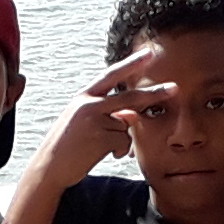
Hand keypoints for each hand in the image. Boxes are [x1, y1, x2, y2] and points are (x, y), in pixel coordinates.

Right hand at [39, 45, 163, 174]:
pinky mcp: (99, 136)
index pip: (111, 75)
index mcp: (83, 96)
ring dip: (122, 140)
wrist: (48, 168)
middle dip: (154, 93)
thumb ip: (106, 114)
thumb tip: (133, 115)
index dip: (131, 64)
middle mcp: (88, 103)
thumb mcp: (83, 123)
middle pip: (129, 97)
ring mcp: (93, 119)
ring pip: (126, 126)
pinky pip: (124, 141)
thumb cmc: (67, 147)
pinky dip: (120, 151)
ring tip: (102, 148)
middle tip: (175, 88)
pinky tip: (104, 155)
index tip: (149, 54)